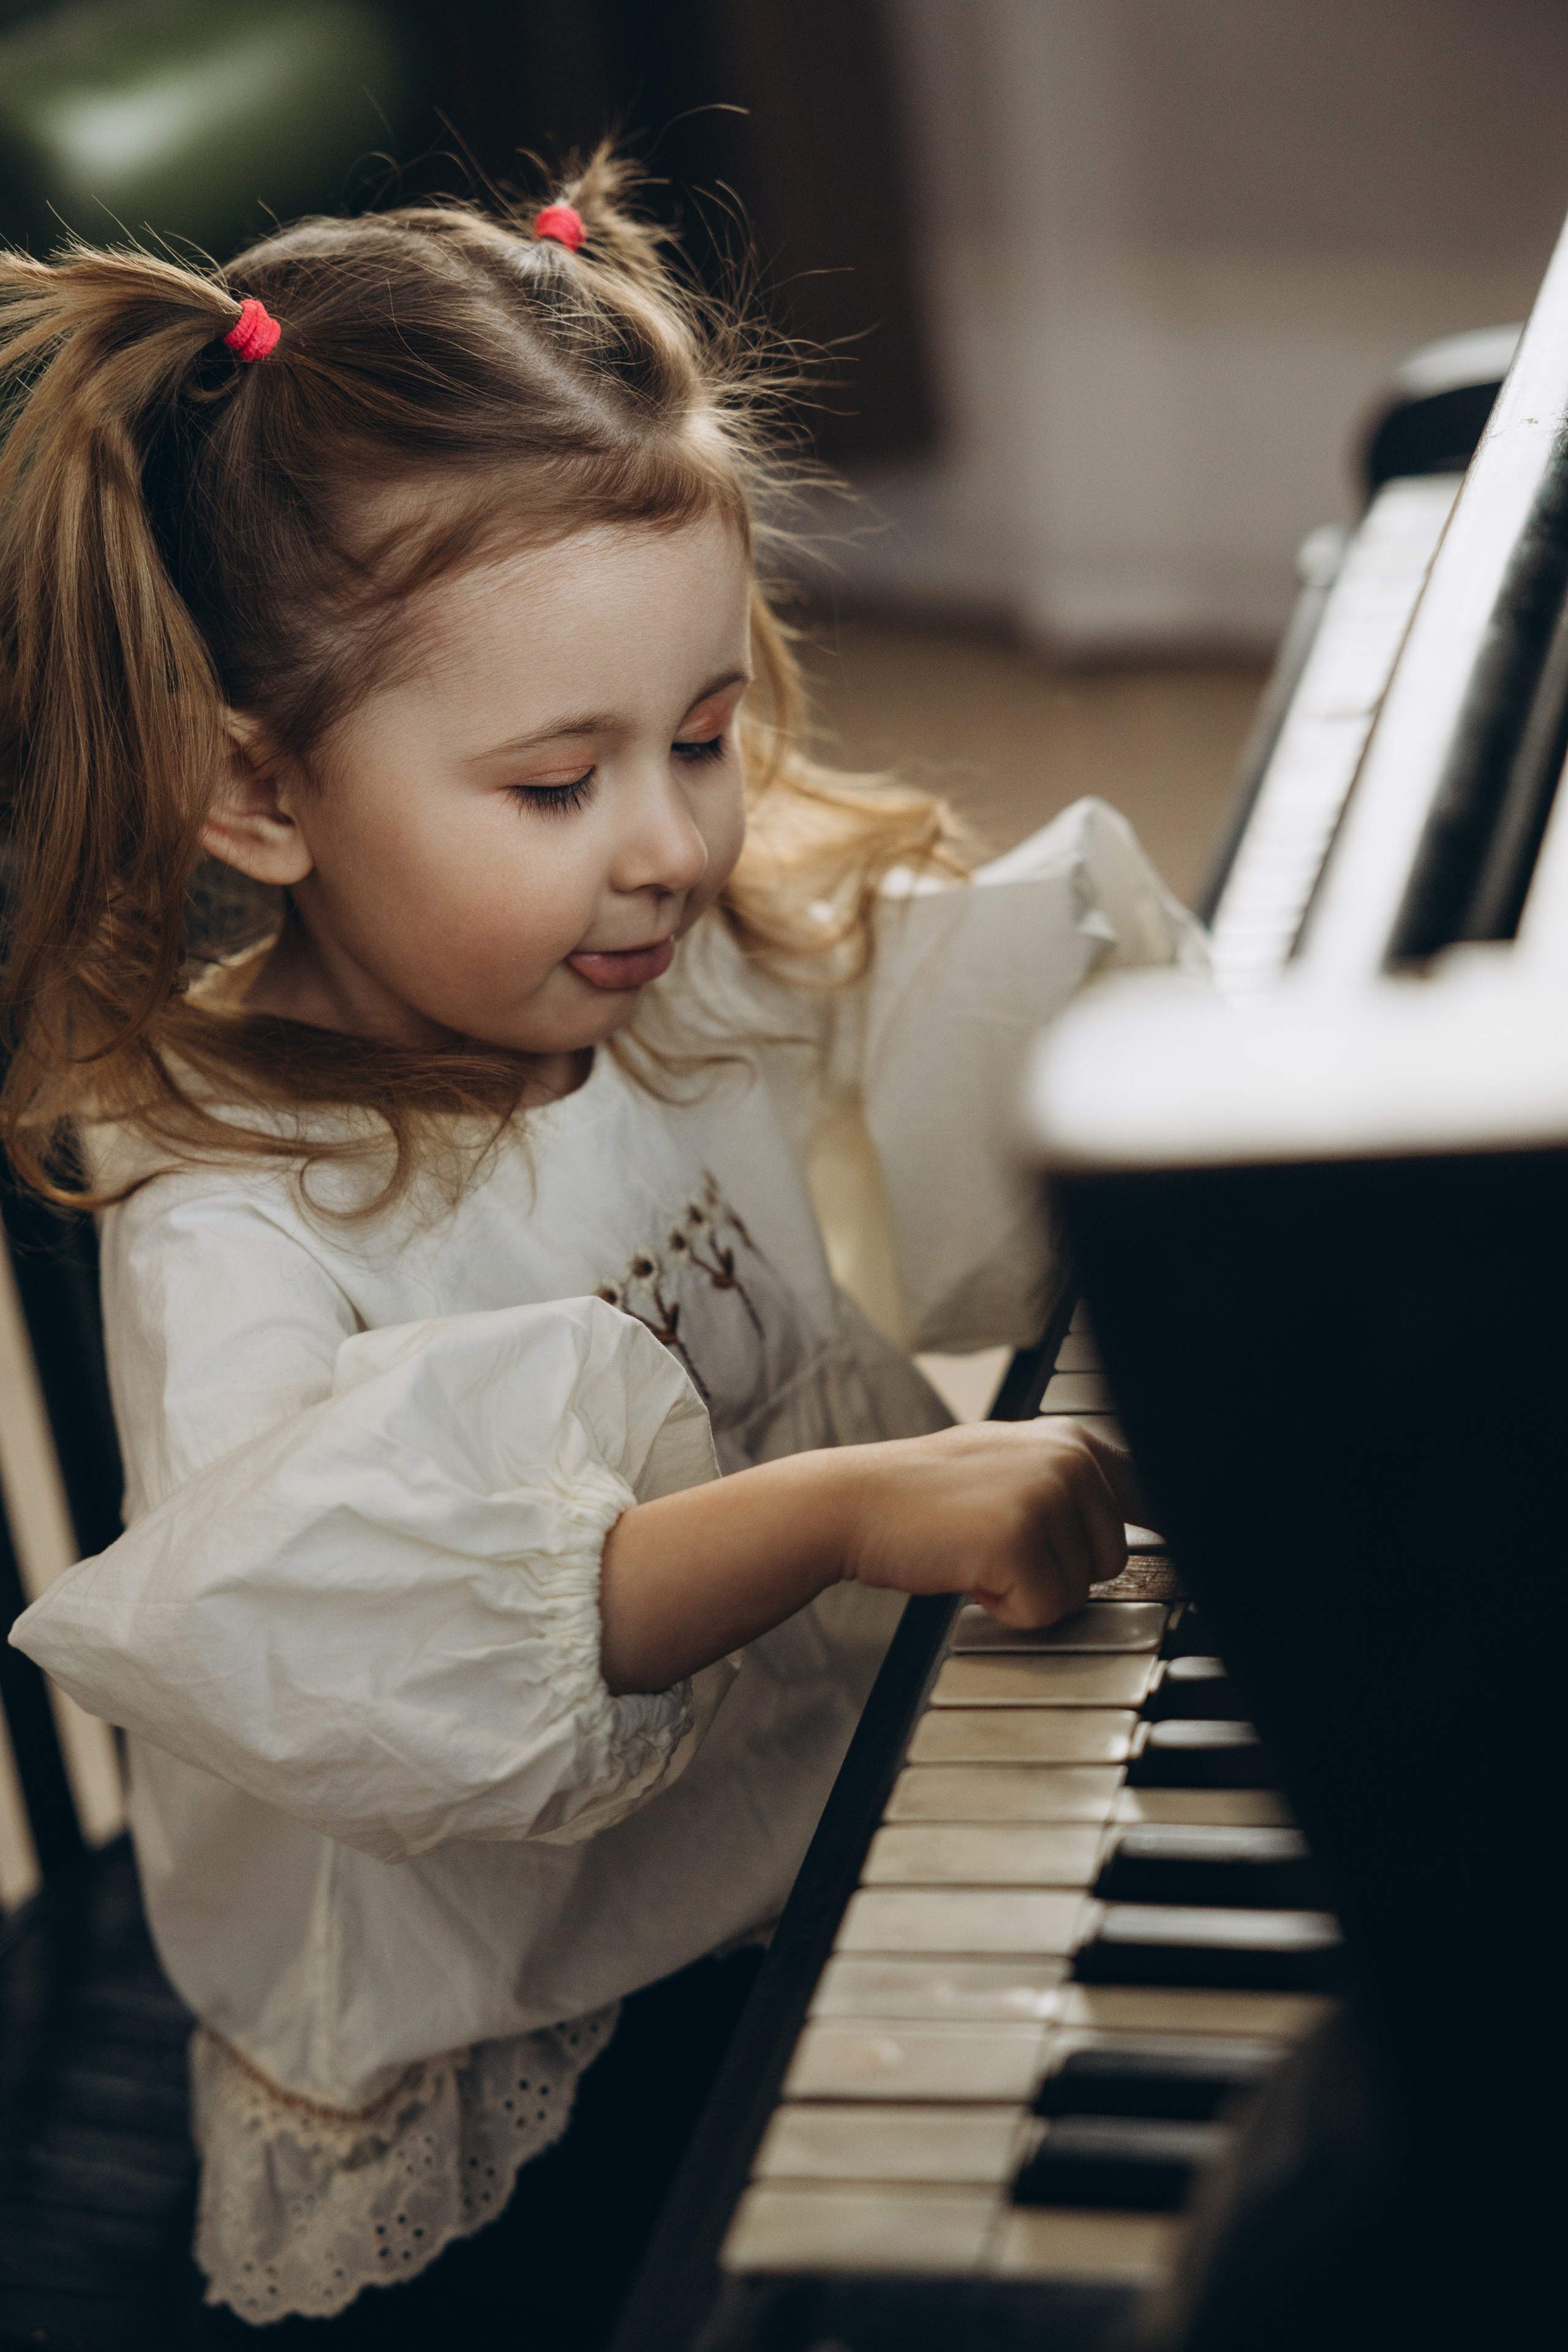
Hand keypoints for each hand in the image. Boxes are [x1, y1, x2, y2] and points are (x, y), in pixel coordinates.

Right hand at [841, 1418, 1137, 1629]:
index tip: (1176, 1553)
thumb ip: (1072, 1484)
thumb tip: (1151, 1518)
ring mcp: (1045, 1496)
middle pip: (1112, 1560)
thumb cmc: (927, 1496)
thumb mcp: (1014, 1467)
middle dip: (1058, 1571)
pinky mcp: (1018, 1539)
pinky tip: (968, 1570)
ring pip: (1078, 1591)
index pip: (1152, 1498)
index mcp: (1074, 1440)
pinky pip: (1045, 1611)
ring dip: (1028, 1589)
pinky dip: (1005, 1608)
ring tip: (978, 1552)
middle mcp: (1070, 1460)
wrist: (854, 1502)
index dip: (1159, 1536)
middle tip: (998, 1544)